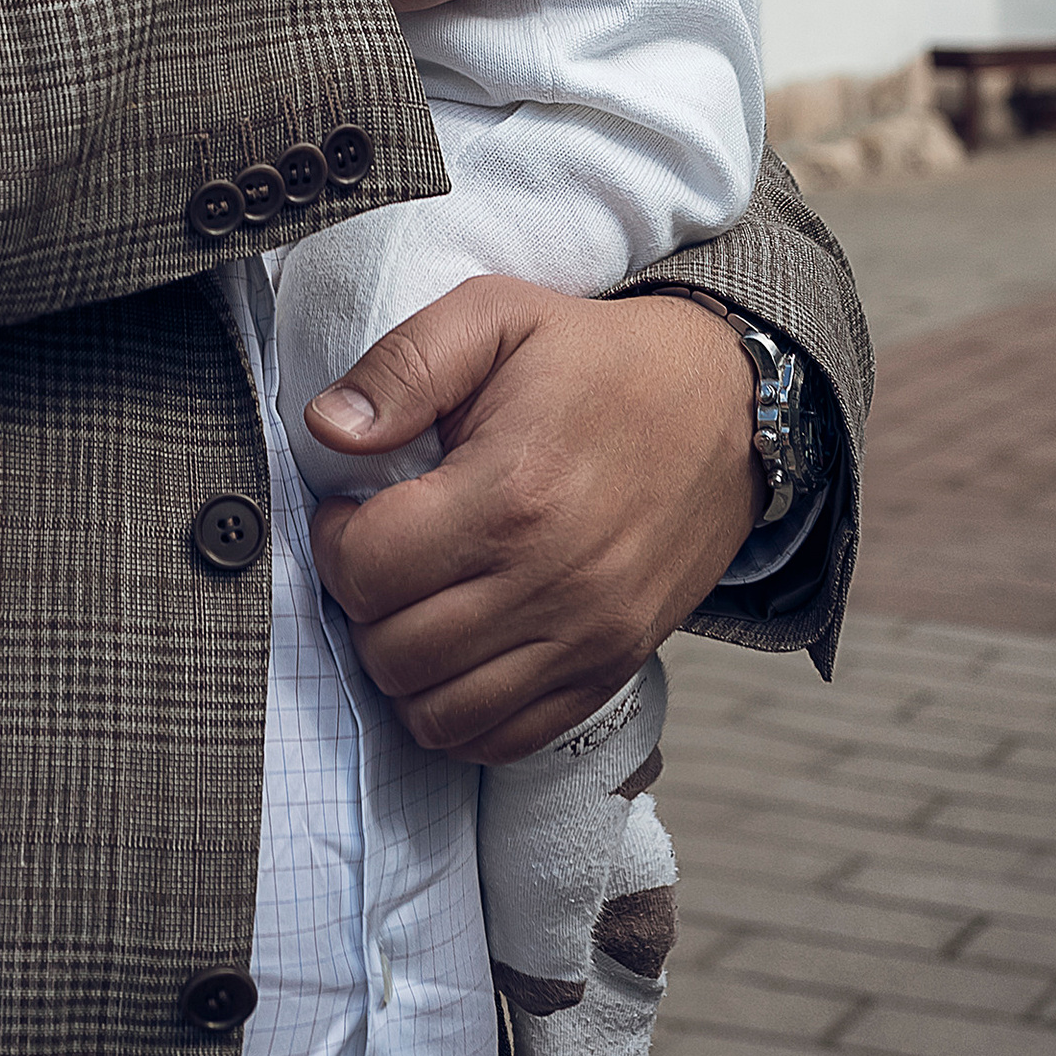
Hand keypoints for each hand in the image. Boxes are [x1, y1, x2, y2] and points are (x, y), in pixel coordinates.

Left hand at [303, 279, 760, 760]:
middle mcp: (551, 582)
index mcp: (511, 492)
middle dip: (360, 605)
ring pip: (440, 714)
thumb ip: (404, 365)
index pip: (368, 569)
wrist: (728, 407)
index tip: (351, 508)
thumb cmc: (598, 359)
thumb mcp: (496, 315)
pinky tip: (452, 652)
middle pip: (394, 652)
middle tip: (378, 553)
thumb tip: (328, 427)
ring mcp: (587, 638)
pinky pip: (504, 740)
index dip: (333, 540)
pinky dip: (458, 716)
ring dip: (401, 667)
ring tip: (411, 601)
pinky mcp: (611, 669)